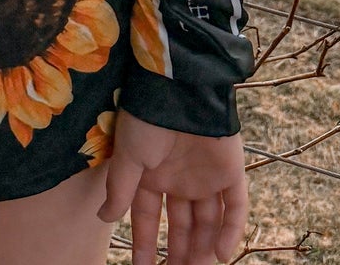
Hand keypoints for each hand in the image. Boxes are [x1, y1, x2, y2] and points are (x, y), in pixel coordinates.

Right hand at [99, 109, 247, 264]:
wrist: (181, 90)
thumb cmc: (148, 118)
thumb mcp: (128, 156)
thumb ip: (120, 189)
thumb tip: (104, 217)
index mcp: (153, 174)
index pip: (147, 217)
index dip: (145, 243)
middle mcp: (180, 179)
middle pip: (181, 225)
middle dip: (177, 253)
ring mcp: (207, 177)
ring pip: (208, 222)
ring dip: (202, 250)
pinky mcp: (232, 173)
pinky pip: (236, 209)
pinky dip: (230, 233)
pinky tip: (219, 255)